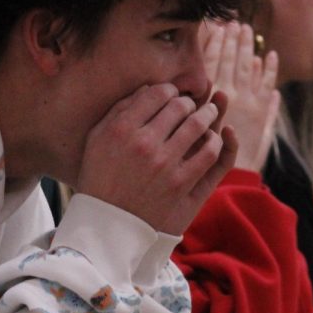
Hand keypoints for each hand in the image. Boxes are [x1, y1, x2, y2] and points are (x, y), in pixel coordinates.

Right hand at [77, 83, 236, 234]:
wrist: (108, 223)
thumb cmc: (100, 176)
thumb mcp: (97, 138)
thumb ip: (120, 110)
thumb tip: (148, 88)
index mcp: (121, 129)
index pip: (156, 93)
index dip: (169, 89)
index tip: (173, 94)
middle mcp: (143, 142)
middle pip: (180, 106)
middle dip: (190, 101)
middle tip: (193, 103)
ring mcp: (164, 163)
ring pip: (198, 125)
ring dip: (209, 114)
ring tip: (211, 112)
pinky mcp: (180, 183)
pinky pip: (208, 153)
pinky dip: (215, 141)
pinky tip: (212, 138)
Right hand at [204, 22, 279, 171]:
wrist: (228, 179)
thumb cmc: (206, 158)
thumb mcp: (193, 129)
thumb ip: (189, 107)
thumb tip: (198, 88)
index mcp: (207, 99)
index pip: (212, 63)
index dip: (216, 44)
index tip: (219, 27)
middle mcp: (229, 98)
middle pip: (230, 61)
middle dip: (232, 40)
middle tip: (234, 22)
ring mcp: (247, 104)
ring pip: (247, 68)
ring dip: (248, 48)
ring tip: (248, 30)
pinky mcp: (260, 114)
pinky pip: (267, 85)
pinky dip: (269, 70)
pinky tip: (270, 56)